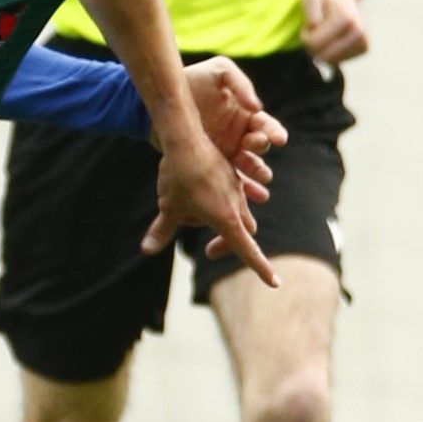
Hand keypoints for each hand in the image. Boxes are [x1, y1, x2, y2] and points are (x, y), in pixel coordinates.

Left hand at [143, 126, 279, 286]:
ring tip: (190, 217)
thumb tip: (146, 250)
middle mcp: (236, 205)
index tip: (275, 283)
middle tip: (209, 251)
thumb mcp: (169, 207)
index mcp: (226, 218)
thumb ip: (161, 230)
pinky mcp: (230, 176)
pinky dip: (217, 204)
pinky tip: (195, 194)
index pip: (248, 250)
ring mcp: (236, 190)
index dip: (261, 268)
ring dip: (221, 223)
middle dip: (230, 246)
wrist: (187, 138)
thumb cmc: (178, 176)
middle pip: (244, 235)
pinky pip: (230, 197)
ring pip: (237, 214)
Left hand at [180, 57, 283, 206]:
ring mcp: (227, 151)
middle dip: (260, 155)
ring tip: (261, 187)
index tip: (277, 139)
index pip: (266, 125)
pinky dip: (240, 190)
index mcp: (246, 114)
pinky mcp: (211, 164)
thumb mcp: (220, 71)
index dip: (274, 132)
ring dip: (256, 176)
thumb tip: (257, 107)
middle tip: (254, 155)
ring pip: (248, 167)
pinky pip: (229, 179)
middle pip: (259, 149)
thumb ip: (241, 83)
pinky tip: (247, 198)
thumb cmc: (193, 80)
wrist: (162, 98)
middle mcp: (240, 134)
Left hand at [303, 0, 369, 63]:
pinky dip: (331, 53)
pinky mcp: (364, 48)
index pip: (314, 44)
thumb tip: (315, 26)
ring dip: (322, 49)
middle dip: (313, 46)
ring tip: (325, 32)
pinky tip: (334, 39)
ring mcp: (364, 41)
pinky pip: (338, 61)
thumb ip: (310, 11)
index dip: (305, 36)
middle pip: (323, 56)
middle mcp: (358, 31)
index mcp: (346, 19)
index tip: (309, 25)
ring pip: (331, 61)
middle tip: (316, 29)